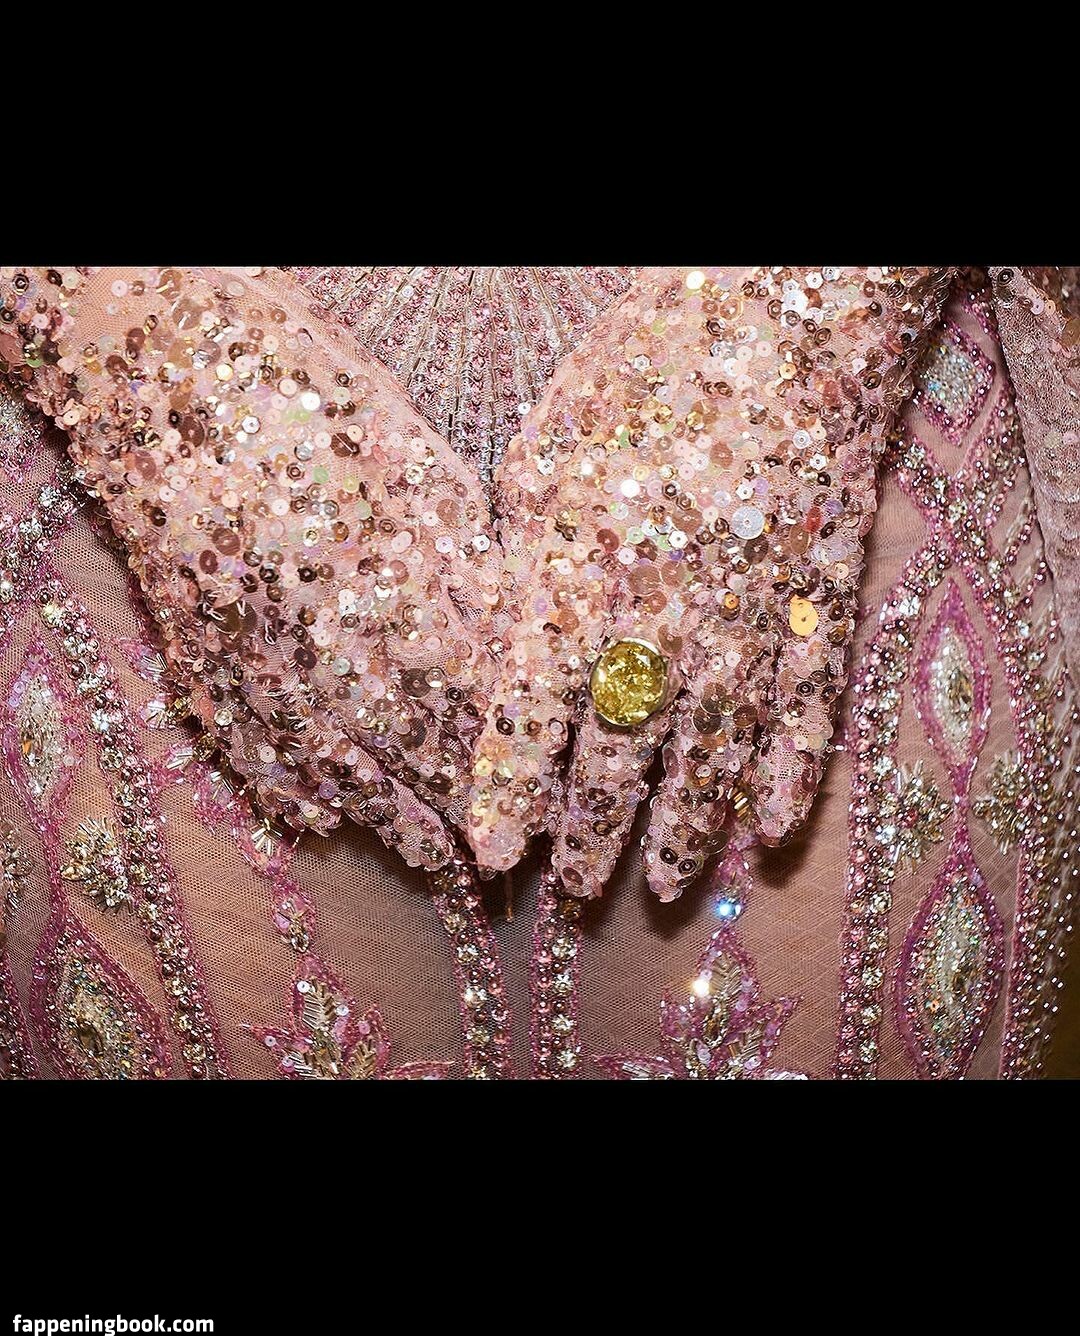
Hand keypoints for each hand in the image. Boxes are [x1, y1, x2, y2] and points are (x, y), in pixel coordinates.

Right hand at [0, 265, 506, 869]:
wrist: (163, 374)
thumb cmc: (316, 400)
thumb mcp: (426, 478)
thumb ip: (473, 580)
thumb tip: (522, 656)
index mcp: (390, 603)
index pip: (471, 721)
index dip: (512, 775)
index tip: (551, 811)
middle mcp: (320, 656)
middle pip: (408, 764)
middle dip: (462, 819)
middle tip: (509, 860)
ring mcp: (252, 667)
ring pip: (332, 775)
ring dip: (388, 825)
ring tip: (432, 861)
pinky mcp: (198, 660)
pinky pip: (250, 754)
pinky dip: (294, 794)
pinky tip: (324, 818)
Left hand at [467, 266, 952, 897]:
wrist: (784, 315)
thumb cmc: (642, 373)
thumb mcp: (542, 458)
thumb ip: (523, 566)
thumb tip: (513, 642)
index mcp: (575, 585)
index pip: (526, 723)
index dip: (506, 798)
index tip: (493, 856)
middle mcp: (660, 627)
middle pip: (619, 764)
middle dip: (594, 836)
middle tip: (576, 890)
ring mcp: (750, 626)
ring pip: (714, 761)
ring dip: (687, 832)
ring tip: (665, 884)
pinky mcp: (818, 609)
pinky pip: (806, 717)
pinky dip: (791, 778)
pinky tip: (775, 825)